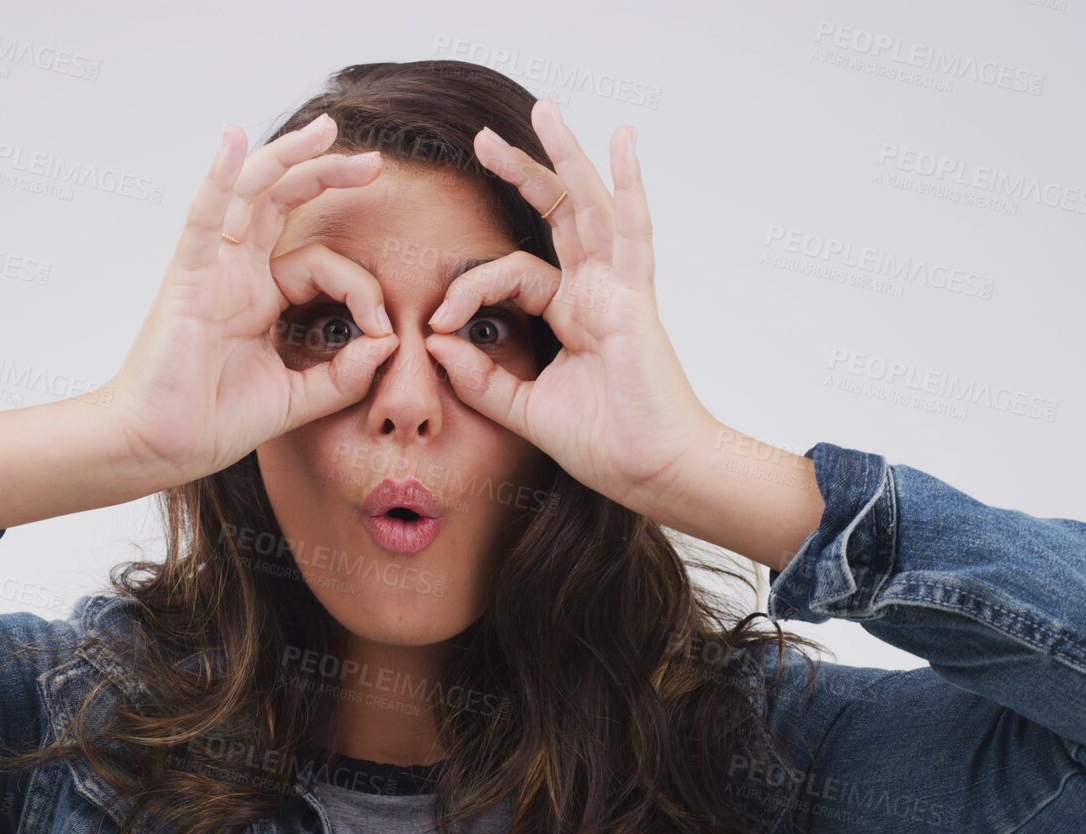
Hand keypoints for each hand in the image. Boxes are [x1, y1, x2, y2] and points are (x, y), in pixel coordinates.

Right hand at [101, 114, 400, 490]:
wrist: (159, 448)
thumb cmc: (212, 423)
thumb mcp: (297, 398)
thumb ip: (343, 375)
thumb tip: (387, 344)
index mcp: (261, 299)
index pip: (321, 264)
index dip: (362, 289)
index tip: (383, 329)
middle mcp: (237, 275)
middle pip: (283, 203)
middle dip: (328, 175)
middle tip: (374, 162)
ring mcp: (211, 270)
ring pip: (251, 194)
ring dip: (288, 157)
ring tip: (327, 131)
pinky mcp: (187, 277)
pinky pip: (205, 217)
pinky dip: (219, 176)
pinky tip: (232, 139)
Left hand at [423, 98, 717, 516]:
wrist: (652, 472)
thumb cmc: (607, 446)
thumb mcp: (524, 411)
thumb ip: (480, 378)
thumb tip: (433, 341)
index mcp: (572, 317)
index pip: (514, 275)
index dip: (469, 289)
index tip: (437, 319)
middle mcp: (596, 294)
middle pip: (558, 216)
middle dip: (524, 173)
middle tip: (484, 138)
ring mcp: (619, 290)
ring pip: (590, 207)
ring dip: (567, 157)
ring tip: (545, 110)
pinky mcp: (636, 298)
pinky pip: (633, 231)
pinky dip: (629, 184)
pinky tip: (624, 141)